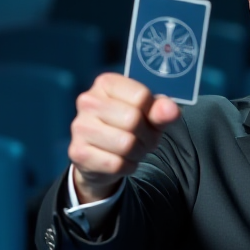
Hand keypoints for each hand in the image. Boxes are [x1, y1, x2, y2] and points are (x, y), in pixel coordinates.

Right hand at [68, 73, 181, 202]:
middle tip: (143, 139)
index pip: (141, 96)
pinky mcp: (78, 152)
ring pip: (126, 144)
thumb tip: (171, 110)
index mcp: (105, 83)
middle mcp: (88, 100)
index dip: (153, 113)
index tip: (148, 119)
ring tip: (132, 150)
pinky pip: (116, 164)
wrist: (100, 157)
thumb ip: (161, 110)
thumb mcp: (150, 115)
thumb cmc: (129, 128)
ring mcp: (80, 126)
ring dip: (137, 152)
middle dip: (147, 136)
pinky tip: (120, 161)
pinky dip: (126, 166)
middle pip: (133, 119)